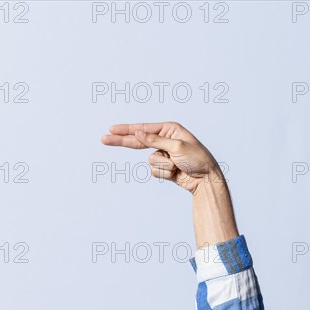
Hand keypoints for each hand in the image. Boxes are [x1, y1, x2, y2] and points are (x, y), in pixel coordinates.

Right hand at [101, 122, 223, 193]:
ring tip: (178, 166)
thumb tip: (138, 134)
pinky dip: (165, 173)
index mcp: (170, 130)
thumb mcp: (177, 147)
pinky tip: (177, 172)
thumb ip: (156, 141)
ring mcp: (164, 154)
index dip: (126, 130)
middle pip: (138, 141)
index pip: (143, 129)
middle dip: (122, 141)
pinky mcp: (164, 168)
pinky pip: (155, 171)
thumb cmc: (197, 160)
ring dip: (163, 166)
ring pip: (150, 161)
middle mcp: (165, 140)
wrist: (206, 180)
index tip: (111, 129)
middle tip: (103, 139)